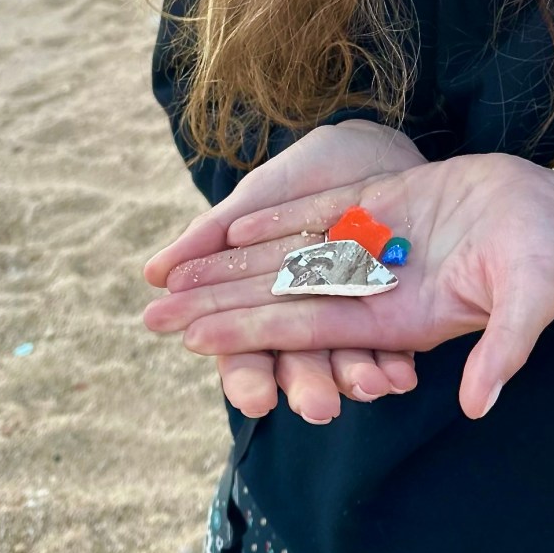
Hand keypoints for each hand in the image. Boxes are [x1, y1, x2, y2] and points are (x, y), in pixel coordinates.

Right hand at [144, 120, 426, 421]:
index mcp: (264, 297)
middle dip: (308, 386)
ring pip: (349, 358)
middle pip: (301, 362)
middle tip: (318, 408)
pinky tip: (400, 375)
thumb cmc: (306, 170)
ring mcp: (353, 312)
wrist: (371, 144)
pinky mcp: (396, 304)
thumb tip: (153, 275)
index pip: (248, 350)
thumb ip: (212, 234)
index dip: (249, 376)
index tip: (255, 400)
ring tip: (368, 386)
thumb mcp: (261, 193)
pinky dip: (396, 361)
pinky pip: (396, 343)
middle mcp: (308, 313)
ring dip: (356, 377)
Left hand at [146, 154, 553, 417]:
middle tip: (154, 314)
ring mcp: (372, 246)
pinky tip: (226, 227)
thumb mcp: (531, 300)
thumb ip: (503, 348)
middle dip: (219, 305)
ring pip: (287, 257)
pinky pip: (315, 215)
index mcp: (397, 318)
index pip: (309, 326)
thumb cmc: (545, 257)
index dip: (251, 331)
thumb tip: (479, 405)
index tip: (194, 338)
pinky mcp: (378, 206)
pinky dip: (270, 221)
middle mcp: (374, 287)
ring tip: (174, 273)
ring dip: (230, 265)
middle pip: (281, 296)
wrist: (551, 214)